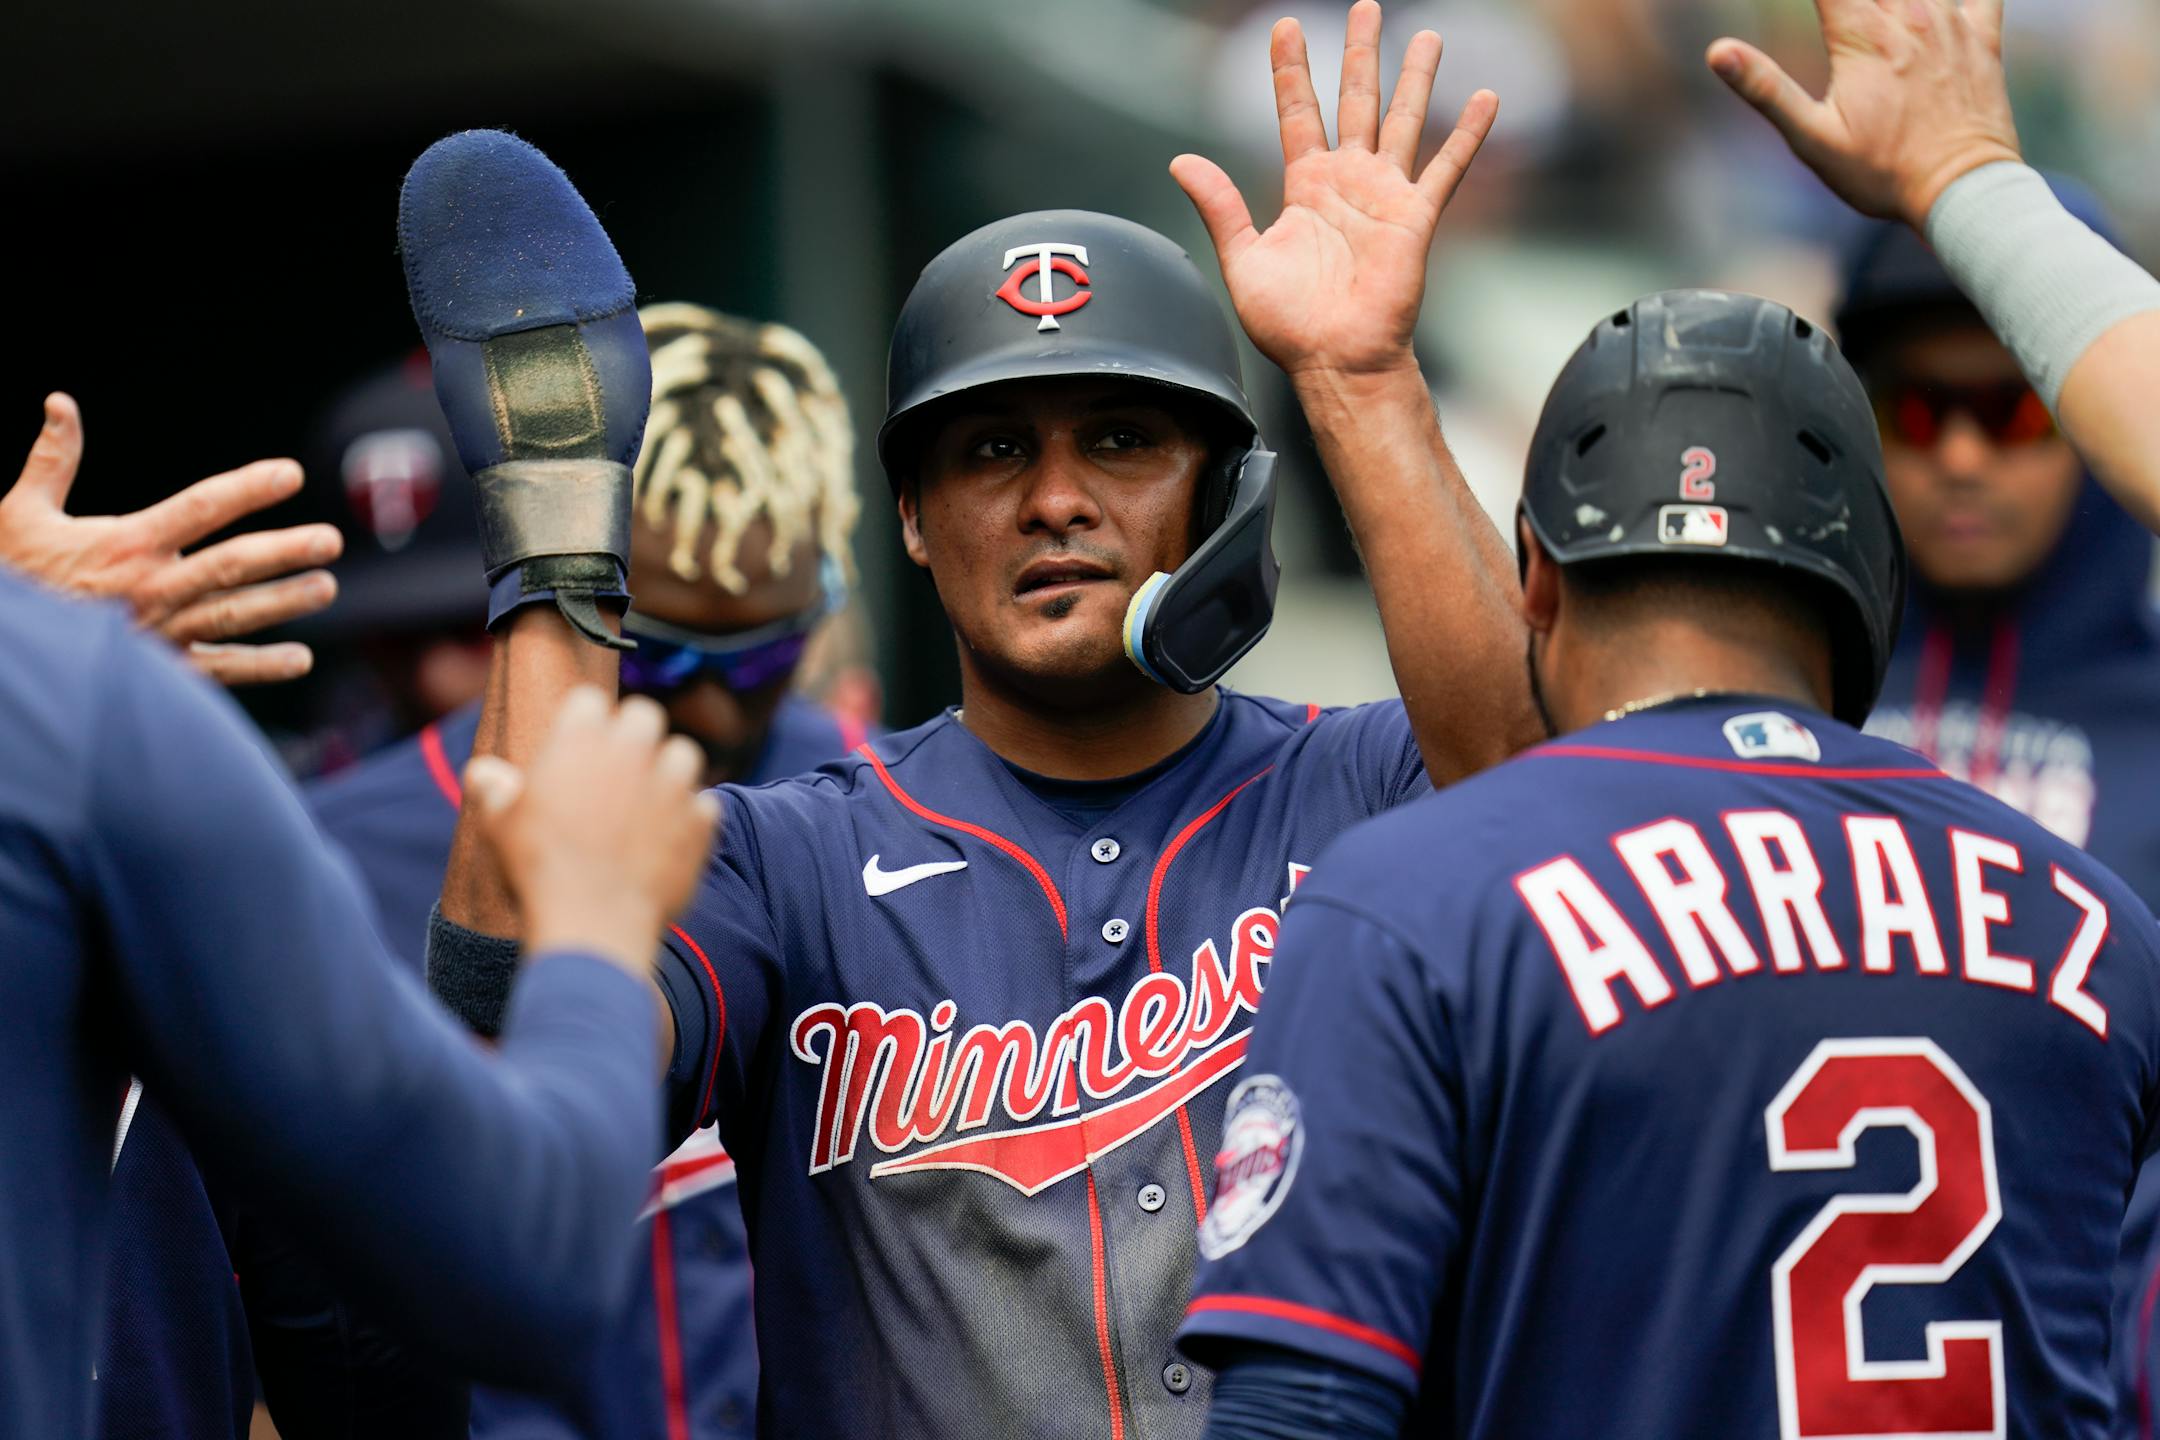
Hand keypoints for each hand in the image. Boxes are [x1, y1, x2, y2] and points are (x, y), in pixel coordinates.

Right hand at [0, 394, 341, 684]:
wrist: (3, 651)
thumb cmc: (11, 575)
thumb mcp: (19, 513)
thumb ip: (51, 460)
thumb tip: (60, 402)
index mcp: (124, 545)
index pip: (199, 508)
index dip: (247, 488)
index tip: (290, 473)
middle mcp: (150, 588)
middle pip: (231, 566)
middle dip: (285, 551)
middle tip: (332, 539)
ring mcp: (159, 633)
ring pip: (234, 616)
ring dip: (284, 602)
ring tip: (326, 586)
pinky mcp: (159, 670)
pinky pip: (218, 669)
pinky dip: (260, 666)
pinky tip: (299, 658)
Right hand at [465, 688, 719, 974]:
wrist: (593, 921)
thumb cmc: (539, 868)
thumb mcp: (500, 823)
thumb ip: (492, 787)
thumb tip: (484, 772)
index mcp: (581, 738)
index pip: (589, 700)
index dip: (584, 721)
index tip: (578, 743)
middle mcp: (633, 750)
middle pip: (644, 714)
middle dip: (634, 734)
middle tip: (619, 766)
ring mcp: (673, 783)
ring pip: (684, 753)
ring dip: (670, 769)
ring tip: (650, 798)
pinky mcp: (701, 820)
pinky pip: (704, 805)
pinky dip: (690, 817)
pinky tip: (669, 837)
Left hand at [1170, 1, 1496, 383]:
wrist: (1336, 362)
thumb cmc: (1290, 326)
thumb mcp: (1243, 259)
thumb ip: (1220, 206)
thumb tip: (1181, 160)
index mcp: (1304, 187)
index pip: (1297, 112)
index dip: (1290, 70)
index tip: (1285, 26)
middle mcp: (1347, 182)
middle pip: (1354, 101)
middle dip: (1359, 54)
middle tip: (1364, 7)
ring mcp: (1385, 196)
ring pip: (1402, 120)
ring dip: (1415, 78)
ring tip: (1426, 36)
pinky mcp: (1416, 218)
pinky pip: (1446, 168)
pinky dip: (1466, 134)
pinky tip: (1485, 99)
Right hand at [1708, 0, 2020, 228]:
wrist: (1961, 191)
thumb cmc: (1882, 173)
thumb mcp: (1812, 139)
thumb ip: (1766, 90)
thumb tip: (1718, 52)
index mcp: (1864, 38)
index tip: (1801, 1)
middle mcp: (1910, 17)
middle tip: (1838, 11)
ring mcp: (1952, 22)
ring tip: (1871, 8)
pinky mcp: (1982, 37)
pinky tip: (1936, 3)